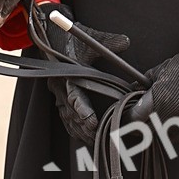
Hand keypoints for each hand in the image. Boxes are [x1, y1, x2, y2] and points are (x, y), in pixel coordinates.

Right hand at [31, 3, 129, 145]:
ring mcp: (58, 93)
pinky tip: (85, 137)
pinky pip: (65, 117)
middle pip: (70, 113)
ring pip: (67, 118)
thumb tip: (126, 42)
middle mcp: (59, 86)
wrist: (52, 36)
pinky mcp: (60, 97)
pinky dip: (74, 129)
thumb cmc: (73, 38)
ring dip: (80, 131)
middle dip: (84, 127)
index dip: (83, 110)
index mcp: (65, 73)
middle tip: (100, 138)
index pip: (74, 96)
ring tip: (95, 142)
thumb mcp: (89, 38)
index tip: (93, 122)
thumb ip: (107, 41)